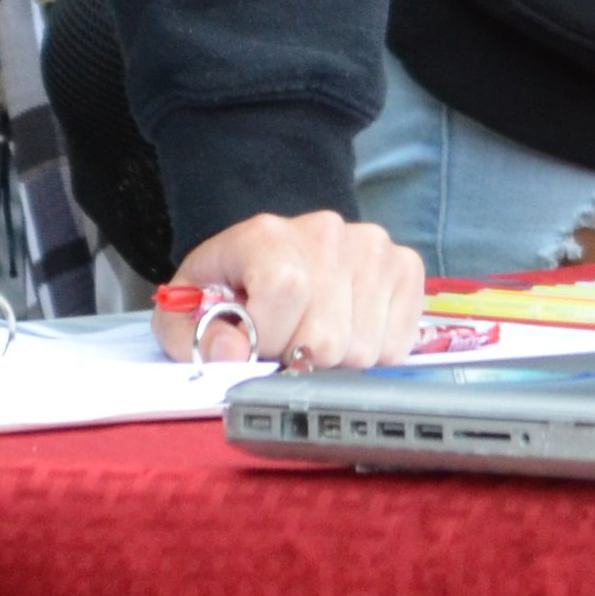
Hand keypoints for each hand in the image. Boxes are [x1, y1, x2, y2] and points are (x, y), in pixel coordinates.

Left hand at [152, 211, 425, 372]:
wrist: (272, 259)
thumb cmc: (232, 291)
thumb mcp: (189, 314)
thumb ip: (195, 337)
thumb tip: (233, 353)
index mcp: (267, 235)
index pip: (284, 290)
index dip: (267, 336)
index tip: (252, 343)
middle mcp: (326, 232)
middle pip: (327, 338)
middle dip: (299, 359)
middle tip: (283, 343)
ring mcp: (372, 248)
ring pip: (363, 350)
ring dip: (335, 363)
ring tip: (312, 334)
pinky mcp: (405, 267)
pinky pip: (395, 346)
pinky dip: (370, 355)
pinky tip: (346, 331)